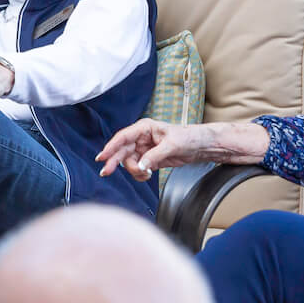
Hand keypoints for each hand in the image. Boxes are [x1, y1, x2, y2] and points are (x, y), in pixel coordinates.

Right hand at [97, 119, 269, 180]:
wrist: (201, 146)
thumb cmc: (189, 138)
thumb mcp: (172, 145)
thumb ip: (154, 156)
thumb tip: (141, 166)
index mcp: (144, 128)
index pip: (123, 137)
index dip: (111, 146)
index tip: (102, 157)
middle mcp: (141, 138)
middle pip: (122, 150)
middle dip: (115, 162)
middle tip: (106, 172)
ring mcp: (144, 149)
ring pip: (128, 162)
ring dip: (134, 170)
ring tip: (146, 174)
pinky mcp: (149, 159)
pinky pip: (137, 168)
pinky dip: (140, 174)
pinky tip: (148, 175)